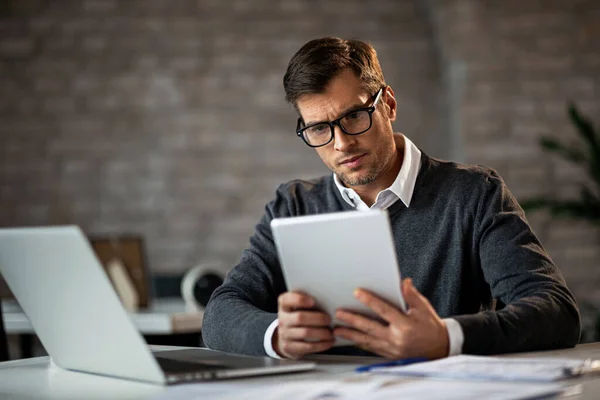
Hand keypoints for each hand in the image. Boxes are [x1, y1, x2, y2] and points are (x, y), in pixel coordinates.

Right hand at [273, 291, 334, 358]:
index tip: (313, 301)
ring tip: (331, 332)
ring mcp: (284, 334)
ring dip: (321, 333)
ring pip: (305, 333)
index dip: (299, 300)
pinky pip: (307, 346)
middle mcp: (282, 319)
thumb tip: (327, 304)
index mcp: (284, 306)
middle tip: (329, 319)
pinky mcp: (289, 347)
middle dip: (318, 318)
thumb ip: (308, 303)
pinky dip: (321, 344)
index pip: (286, 300)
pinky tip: (329, 342)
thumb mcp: (298, 307)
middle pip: (300, 318)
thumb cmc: (298, 318)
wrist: (286, 338)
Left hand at [333, 278, 448, 359]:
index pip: (384, 311)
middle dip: (353, 320)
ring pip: (367, 340)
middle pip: (370, 328)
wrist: (439, 348)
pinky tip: (350, 339)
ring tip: (337, 330)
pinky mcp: (390, 355)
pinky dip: (359, 343)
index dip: (370, 301)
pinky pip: (371, 348)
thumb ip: (411, 295)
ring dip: (351, 335)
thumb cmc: (430, 326)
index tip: (357, 293)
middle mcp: (397, 339)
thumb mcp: (423, 308)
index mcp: (405, 326)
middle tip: (339, 313)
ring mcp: (392, 349)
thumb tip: (404, 282)